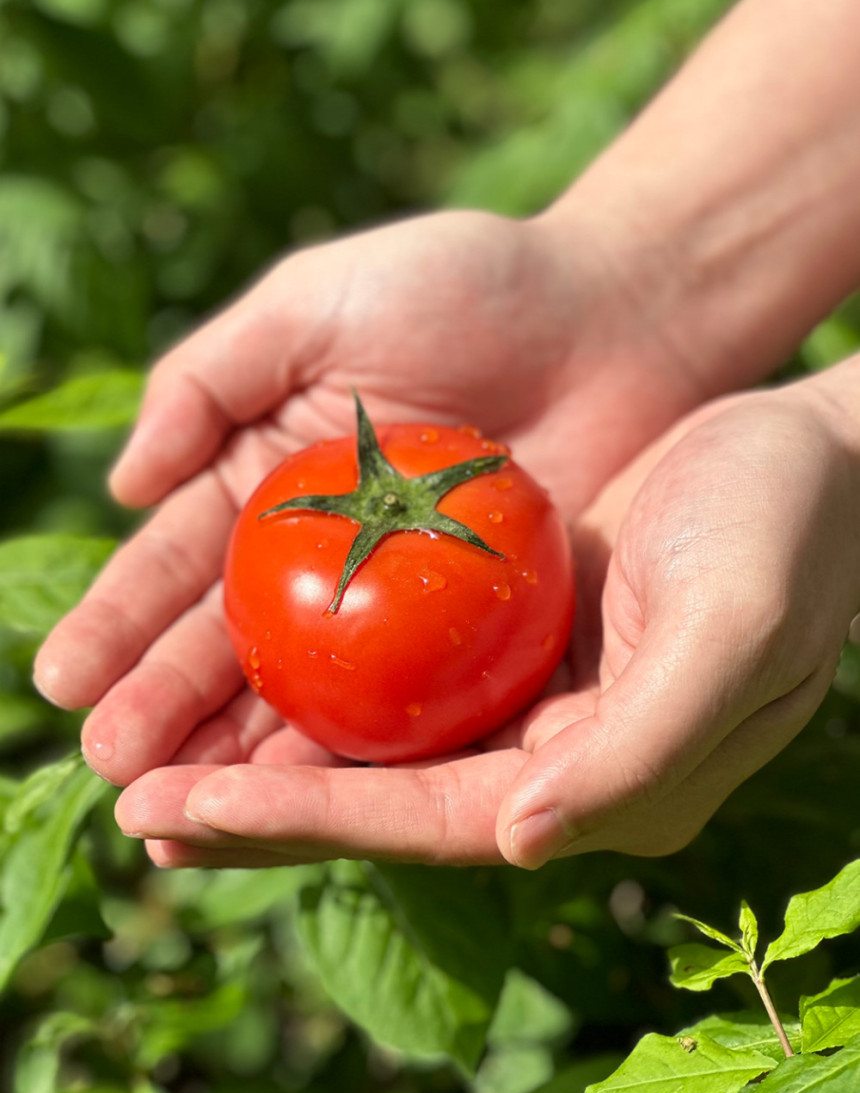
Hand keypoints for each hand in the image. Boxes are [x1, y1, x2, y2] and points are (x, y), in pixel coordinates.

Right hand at [34, 204, 700, 785]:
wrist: (618, 317)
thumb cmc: (469, 285)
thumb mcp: (315, 303)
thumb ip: (208, 380)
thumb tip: (121, 487)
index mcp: (263, 480)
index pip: (173, 565)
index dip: (116, 624)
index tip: (63, 682)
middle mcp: (314, 558)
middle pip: (222, 648)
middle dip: (160, 710)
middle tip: (112, 765)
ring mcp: (389, 610)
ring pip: (297, 695)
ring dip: (232, 755)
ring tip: (174, 807)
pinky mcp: (466, 645)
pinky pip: (397, 709)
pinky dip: (344, 755)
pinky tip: (292, 801)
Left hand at [112, 371, 859, 867]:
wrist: (813, 455)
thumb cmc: (786, 536)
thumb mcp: (729, 635)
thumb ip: (636, 750)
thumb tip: (516, 842)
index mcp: (604, 789)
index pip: (435, 825)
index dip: (312, 824)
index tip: (189, 811)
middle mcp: (554, 767)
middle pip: (384, 805)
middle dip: (257, 813)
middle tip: (130, 806)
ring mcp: (528, 706)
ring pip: (375, 749)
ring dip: (266, 757)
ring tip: (148, 761)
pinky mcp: (511, 644)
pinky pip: (396, 676)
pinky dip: (315, 682)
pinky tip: (235, 669)